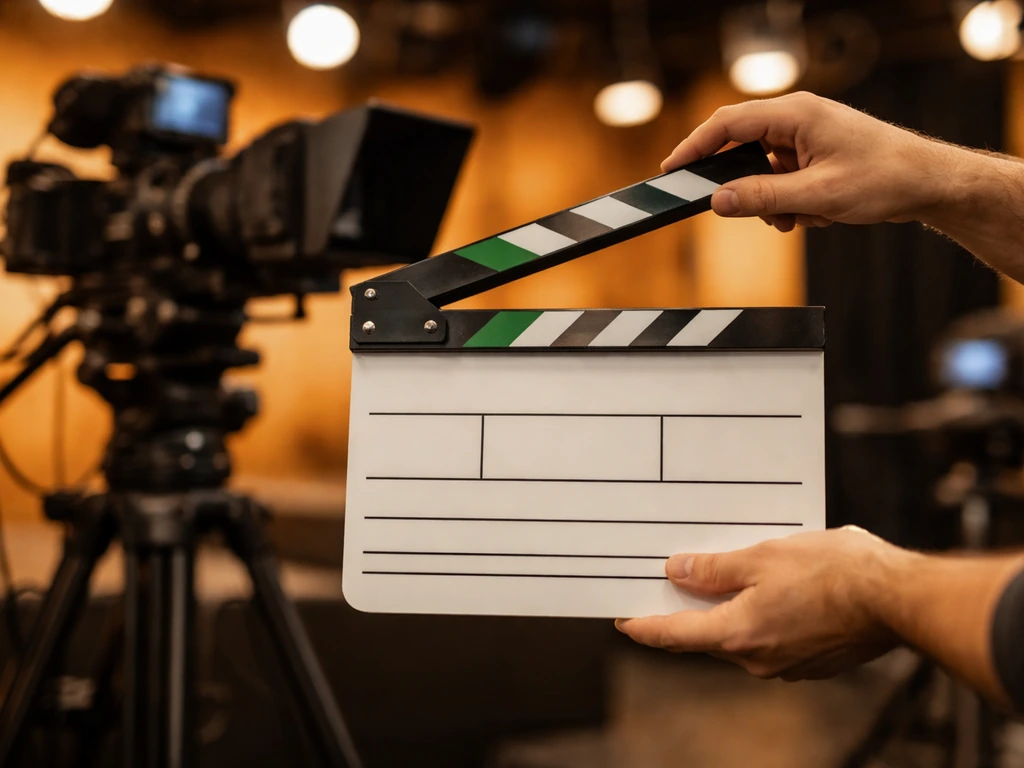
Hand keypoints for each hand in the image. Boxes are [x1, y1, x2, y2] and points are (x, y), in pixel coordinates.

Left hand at [615, 527, 907, 680]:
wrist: (897, 598)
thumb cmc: (834, 572)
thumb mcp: (763, 558)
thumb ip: (715, 570)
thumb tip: (678, 572)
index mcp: (738, 634)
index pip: (675, 635)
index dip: (645, 627)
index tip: (624, 620)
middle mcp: (757, 659)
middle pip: (706, 636)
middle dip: (687, 611)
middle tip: (669, 583)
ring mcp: (786, 663)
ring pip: (740, 635)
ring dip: (727, 610)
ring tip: (721, 575)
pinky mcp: (811, 659)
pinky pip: (770, 637)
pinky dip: (758, 615)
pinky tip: (767, 588)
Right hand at [663, 92, 954, 232]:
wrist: (928, 183)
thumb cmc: (884, 178)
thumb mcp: (817, 196)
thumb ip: (763, 198)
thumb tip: (719, 202)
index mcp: (795, 114)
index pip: (728, 124)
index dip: (695, 146)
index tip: (672, 169)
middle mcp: (797, 118)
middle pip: (741, 146)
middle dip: (739, 185)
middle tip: (733, 209)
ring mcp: (805, 136)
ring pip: (760, 169)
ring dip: (769, 200)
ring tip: (795, 220)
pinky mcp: (813, 155)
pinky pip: (781, 178)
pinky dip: (788, 202)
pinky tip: (812, 216)